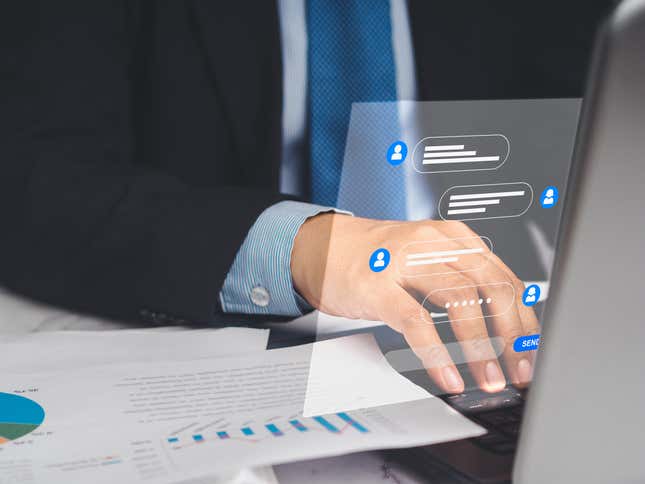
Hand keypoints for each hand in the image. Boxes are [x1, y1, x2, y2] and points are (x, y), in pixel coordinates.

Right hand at [291, 213, 539, 393]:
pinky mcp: (377, 286)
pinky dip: (437, 354)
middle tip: (517, 370)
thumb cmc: (378, 260)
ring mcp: (404, 262)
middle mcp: (434, 244)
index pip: (504, 276)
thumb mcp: (427, 259)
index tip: (531, 353)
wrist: (324, 248)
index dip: (524, 319)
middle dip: (511, 335)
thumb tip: (504, 325)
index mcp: (453, 238)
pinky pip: (416, 322)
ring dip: (480, 347)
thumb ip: (461, 279)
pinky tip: (448, 376)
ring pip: (459, 301)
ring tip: (488, 379)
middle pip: (490, 286)